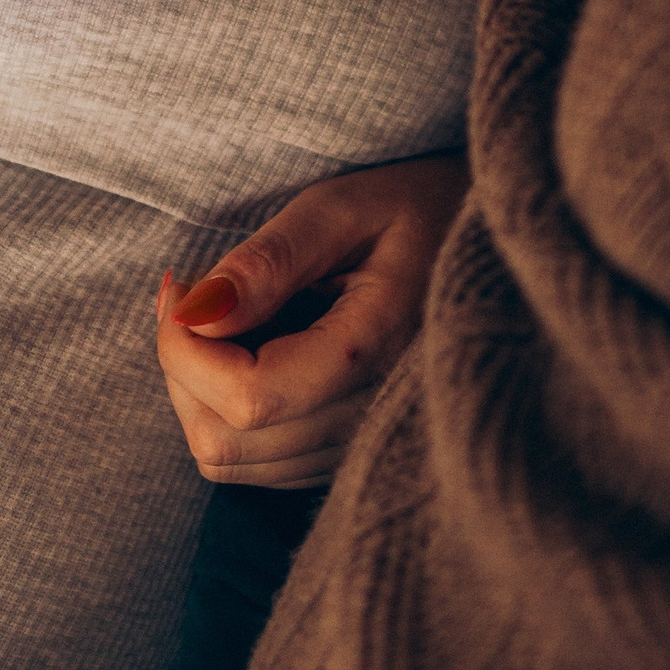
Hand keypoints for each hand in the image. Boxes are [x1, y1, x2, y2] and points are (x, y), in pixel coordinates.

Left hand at [157, 155, 468, 490]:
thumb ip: (268, 262)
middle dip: (181, 368)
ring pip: (229, 460)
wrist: (488, 248)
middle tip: (192, 294)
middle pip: (224, 441)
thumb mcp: (342, 208)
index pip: (247, 400)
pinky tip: (247, 346)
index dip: (184, 351)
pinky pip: (252, 461)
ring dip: (197, 391)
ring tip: (222, 315)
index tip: (181, 286)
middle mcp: (369, 419)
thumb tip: (197, 314)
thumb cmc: (412, 210)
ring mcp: (358, 445)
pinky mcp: (343, 452)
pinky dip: (224, 410)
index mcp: (373, 353)